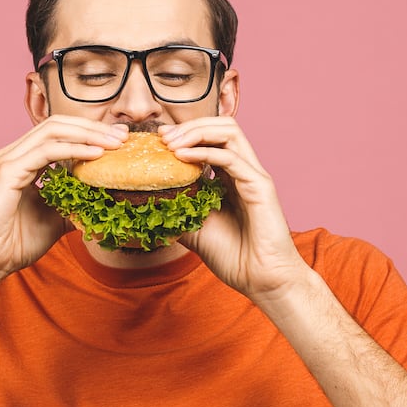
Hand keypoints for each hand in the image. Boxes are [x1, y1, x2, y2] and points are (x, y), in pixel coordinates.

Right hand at [0, 117, 127, 278]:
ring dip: (88, 135)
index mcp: (24, 160)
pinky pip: (47, 152)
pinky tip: (95, 155)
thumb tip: (104, 201)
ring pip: (54, 131)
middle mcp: (15, 153)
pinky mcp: (9, 171)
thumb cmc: (16, 241)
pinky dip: (74, 150)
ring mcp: (10, 159)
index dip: (90, 132)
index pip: (60, 133)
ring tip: (114, 144)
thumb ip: (75, 204)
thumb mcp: (57, 218)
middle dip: (93, 128)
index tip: (119, 140)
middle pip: (59, 124)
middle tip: (123, 136)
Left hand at [159, 118, 307, 300]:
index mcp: (230, 177)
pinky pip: (231, 158)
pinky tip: (182, 156)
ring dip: (196, 132)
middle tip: (162, 137)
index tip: (158, 138)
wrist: (260, 280)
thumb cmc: (233, 256)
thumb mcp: (193, 229)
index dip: (184, 133)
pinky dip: (204, 152)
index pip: (210, 138)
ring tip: (171, 143)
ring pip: (229, 131)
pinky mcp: (260, 186)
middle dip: (189, 126)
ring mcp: (253, 175)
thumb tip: (145, 204)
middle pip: (221, 126)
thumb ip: (176, 211)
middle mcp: (243, 170)